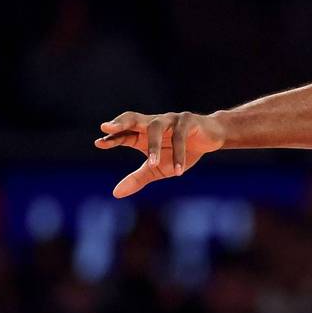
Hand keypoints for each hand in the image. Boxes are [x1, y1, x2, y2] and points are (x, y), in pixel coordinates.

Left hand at [94, 111, 225, 197]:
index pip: (124, 133)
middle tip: (107, 128)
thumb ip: (137, 178)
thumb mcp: (158, 169)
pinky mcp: (188, 120)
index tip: (99, 143)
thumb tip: (115, 194)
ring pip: (156, 128)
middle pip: (133, 118)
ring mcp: (170, 119)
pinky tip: (178, 171)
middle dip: (120, 122)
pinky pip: (180, 137)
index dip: (112, 138)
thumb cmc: (183, 151)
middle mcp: (153, 123)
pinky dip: (178, 154)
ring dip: (154, 147)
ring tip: (152, 165)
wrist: (212, 138)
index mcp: (142, 133)